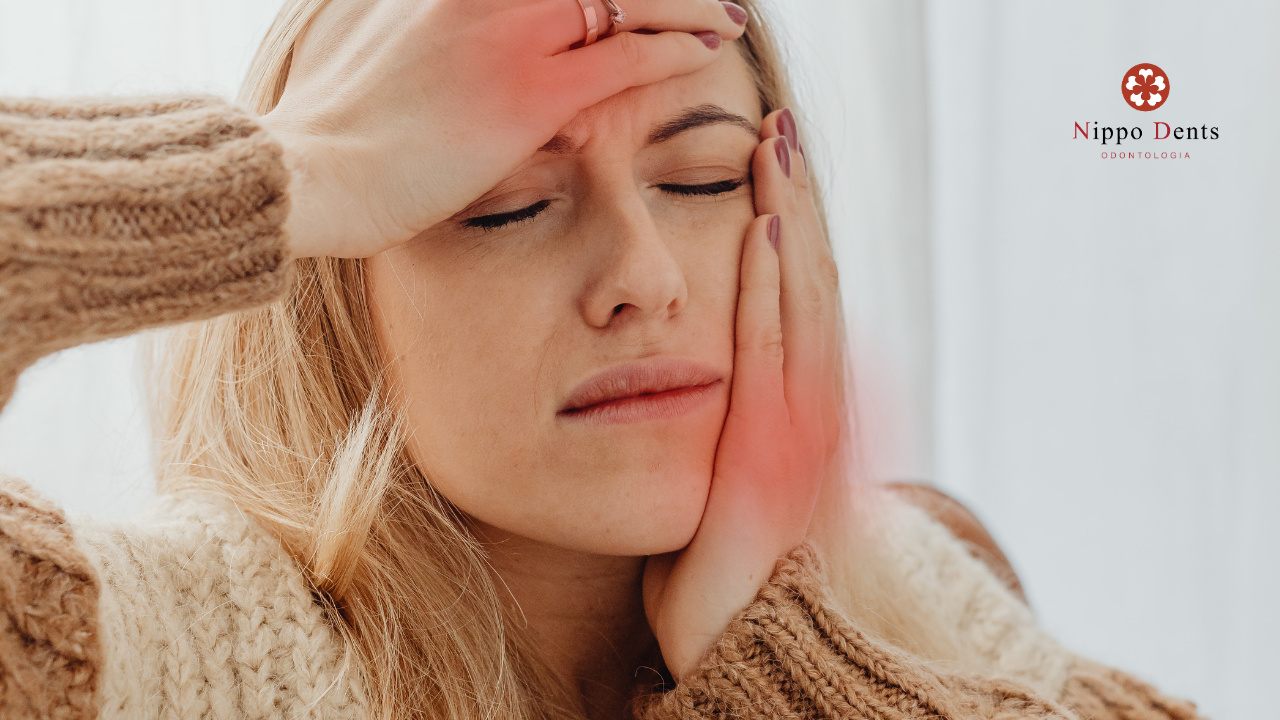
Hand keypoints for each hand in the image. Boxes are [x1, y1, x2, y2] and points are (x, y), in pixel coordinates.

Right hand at [258, 0, 747, 258]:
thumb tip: (473, 20)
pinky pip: (627, 56)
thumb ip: (448, 17)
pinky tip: (706, 48)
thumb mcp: (393, 38)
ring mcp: (511, 33)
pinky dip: (675, 47)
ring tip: (720, 15)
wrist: (313, 173)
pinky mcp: (531, 92)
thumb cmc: (349, 124)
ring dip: (685, 5)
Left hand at [642, 109, 842, 676]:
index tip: (778, 169)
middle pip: (812, 289)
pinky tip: (763, 231)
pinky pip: (769, 358)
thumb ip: (735, 424)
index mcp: (806, 421)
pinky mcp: (768, 460)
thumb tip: (719, 379)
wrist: (736, 658)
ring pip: (801, 307)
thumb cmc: (716, 578)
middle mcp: (816, 418)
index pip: (805, 307)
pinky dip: (770, 291)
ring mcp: (801, 437)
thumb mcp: (731, 485)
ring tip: (775, 150)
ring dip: (790, 222)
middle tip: (782, 129)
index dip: (798, 233)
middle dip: (799, 204)